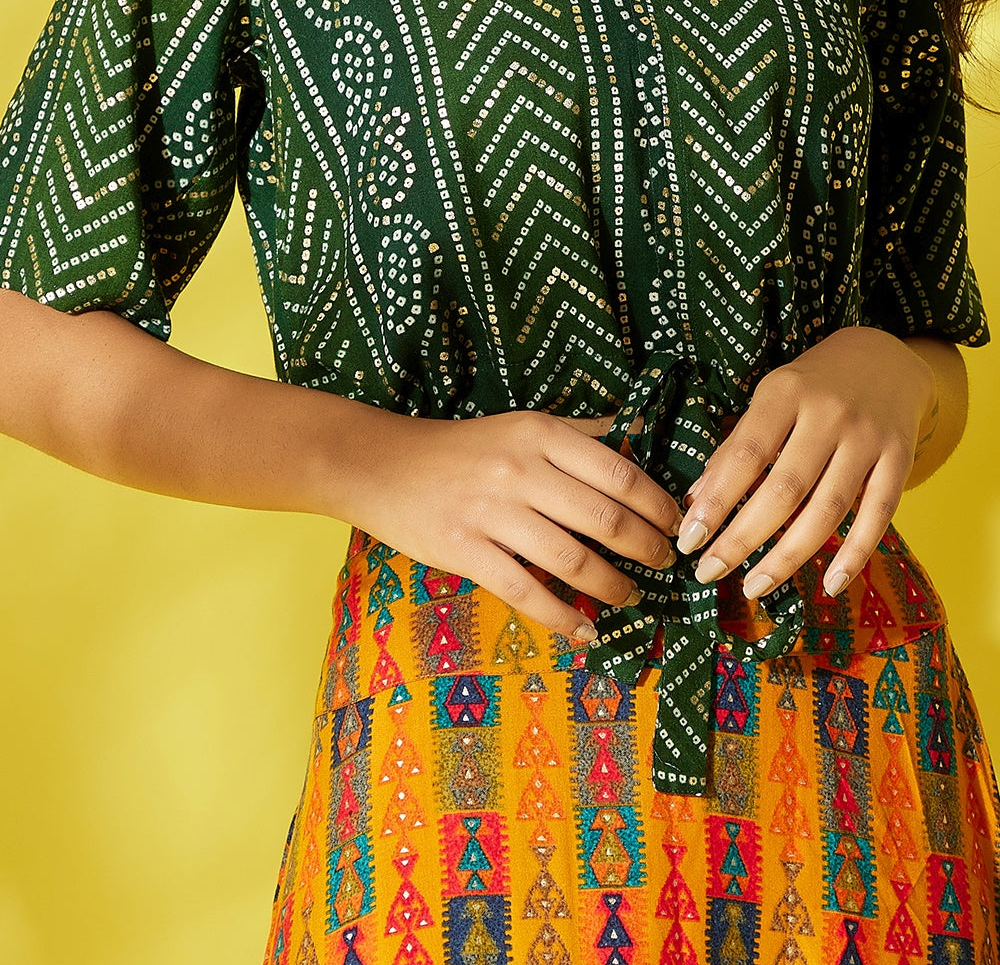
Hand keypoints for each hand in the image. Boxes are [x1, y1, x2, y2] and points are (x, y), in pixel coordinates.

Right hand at [340, 407, 683, 643]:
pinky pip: (526, 592)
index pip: (619, 473)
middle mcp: (518, 470)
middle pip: (605, 519)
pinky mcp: (464, 551)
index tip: (674, 523)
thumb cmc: (460, 448)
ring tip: (630, 596)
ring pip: (572, 561)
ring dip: (612, 587)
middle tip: (663, 563)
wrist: (381, 464)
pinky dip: (562, 617)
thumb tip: (640, 444)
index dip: (657, 504)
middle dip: (645, 548)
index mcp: (538, 434)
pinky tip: (584, 629)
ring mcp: (490, 513)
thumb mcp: (520, 426)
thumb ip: (577, 437)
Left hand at [674, 327, 938, 599]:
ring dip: (787, 557)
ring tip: (753, 587)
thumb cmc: (812, 385)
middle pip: (783, 490)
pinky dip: (853, 555)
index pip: (745, 456)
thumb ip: (735, 447)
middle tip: (709, 572)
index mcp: (785, 393)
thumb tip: (695, 502)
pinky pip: (878, 516)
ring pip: (826, 510)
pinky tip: (828, 586)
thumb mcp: (769, 398)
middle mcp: (829, 414)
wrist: (885, 357)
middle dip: (742, 538)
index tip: (688, 540)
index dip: (716, 502)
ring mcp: (868, 438)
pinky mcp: (901, 459)